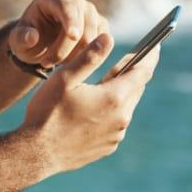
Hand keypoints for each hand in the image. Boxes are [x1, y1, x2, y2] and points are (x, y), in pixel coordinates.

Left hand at [9, 0, 109, 70]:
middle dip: (66, 48)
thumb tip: (32, 36)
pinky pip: (101, 43)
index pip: (66, 6)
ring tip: (54, 63)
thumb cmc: (27, 39)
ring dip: (75, 56)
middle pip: (81, 24)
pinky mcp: (100, 24)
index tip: (73, 36)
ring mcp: (90, 10)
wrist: (40, 43)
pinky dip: (87, 56)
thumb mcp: (17, 41)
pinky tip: (69, 61)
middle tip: (46, 64)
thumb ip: (21, 38)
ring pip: (93, 36)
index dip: (71, 20)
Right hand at [22, 33, 158, 174]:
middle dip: (131, 73)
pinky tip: (92, 110)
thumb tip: (108, 37)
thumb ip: (89, 56)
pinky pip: (116, 123)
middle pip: (136, 88)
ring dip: (119, 93)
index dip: (151, 55)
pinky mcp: (108, 147)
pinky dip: (110, 112)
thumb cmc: (47, 112)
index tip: (156, 44)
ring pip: (126, 106)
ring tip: (100, 86)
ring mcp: (116, 135)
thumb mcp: (65, 78)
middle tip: (120, 62)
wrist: (35, 154)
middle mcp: (121, 118)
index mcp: (114, 97)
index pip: (143, 71)